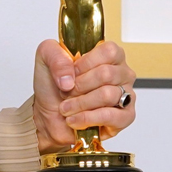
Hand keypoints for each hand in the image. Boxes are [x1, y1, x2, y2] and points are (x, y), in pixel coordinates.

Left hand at [32, 39, 135, 153]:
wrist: (49, 115)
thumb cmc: (53, 86)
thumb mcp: (45, 58)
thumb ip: (55, 56)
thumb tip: (69, 77)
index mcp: (107, 54)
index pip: (109, 51)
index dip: (85, 63)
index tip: (71, 73)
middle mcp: (120, 73)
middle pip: (107, 74)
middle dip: (79, 86)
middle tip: (67, 92)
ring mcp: (125, 95)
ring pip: (108, 95)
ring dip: (80, 103)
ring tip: (66, 108)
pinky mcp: (125, 117)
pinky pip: (112, 116)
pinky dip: (87, 118)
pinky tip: (75, 119)